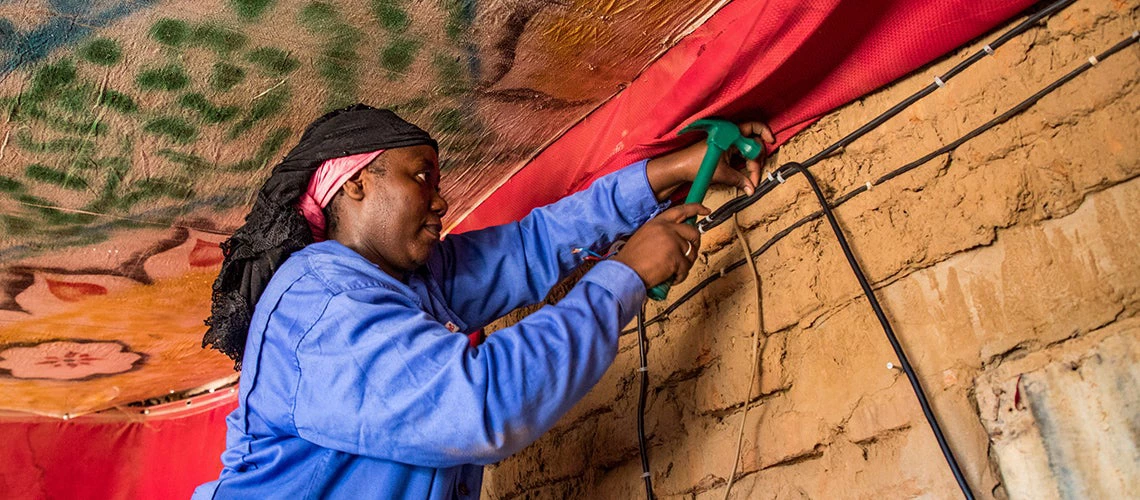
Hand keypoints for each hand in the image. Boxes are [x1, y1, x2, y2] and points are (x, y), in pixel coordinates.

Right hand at [613, 203, 707, 287]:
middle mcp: (666, 229)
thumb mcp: (645, 237)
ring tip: (672, 270)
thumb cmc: (631, 260)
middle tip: (689, 254)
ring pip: (691, 253)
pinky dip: (680, 276)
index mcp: (657, 223)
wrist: (625, 273)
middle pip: (693, 232)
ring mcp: (672, 242)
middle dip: (695, 245)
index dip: (695, 208)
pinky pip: (686, 268)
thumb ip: (661, 234)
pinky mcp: (675, 257)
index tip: (704, 210)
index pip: (681, 210)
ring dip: (684, 264)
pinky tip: (670, 278)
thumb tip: (678, 239)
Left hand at [646, 121, 775, 200]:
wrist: (679, 169)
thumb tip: (752, 189)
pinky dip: (745, 164)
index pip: (753, 127)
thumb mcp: (722, 174)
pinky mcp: (724, 151)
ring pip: (748, 150)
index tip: (772, 141)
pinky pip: (740, 154)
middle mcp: (730, 136)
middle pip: (753, 143)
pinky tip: (746, 175)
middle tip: (756, 175)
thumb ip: (739, 179)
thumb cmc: (697, 166)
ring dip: (752, 163)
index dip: (764, 132)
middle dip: (758, 159)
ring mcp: (727, 143)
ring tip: (751, 178)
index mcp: (729, 135)